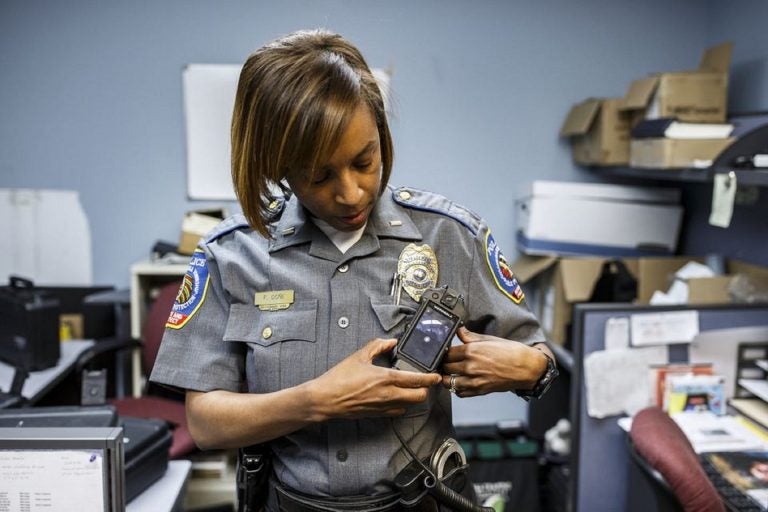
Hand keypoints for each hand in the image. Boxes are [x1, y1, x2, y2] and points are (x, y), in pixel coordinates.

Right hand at [312, 338, 440, 418]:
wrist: (326, 399)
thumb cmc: (340, 378)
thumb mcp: (359, 356)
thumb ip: (378, 346)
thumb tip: (390, 342)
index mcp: (386, 378)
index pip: (416, 380)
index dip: (430, 378)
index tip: (436, 376)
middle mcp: (388, 395)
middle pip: (419, 397)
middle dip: (425, 389)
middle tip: (425, 382)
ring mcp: (384, 406)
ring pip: (410, 405)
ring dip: (413, 397)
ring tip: (411, 389)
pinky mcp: (378, 414)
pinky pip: (397, 412)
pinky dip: (401, 405)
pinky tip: (396, 397)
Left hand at [440, 327, 547, 396]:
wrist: (527, 368)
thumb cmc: (511, 352)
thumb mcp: (490, 339)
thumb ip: (471, 337)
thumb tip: (460, 331)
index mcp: (472, 351)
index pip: (447, 353)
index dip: (445, 352)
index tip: (445, 352)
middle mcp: (471, 366)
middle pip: (446, 367)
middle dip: (445, 364)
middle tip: (446, 362)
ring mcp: (474, 380)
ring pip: (449, 382)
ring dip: (447, 378)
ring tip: (450, 373)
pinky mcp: (480, 390)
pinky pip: (459, 393)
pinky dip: (457, 389)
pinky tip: (460, 382)